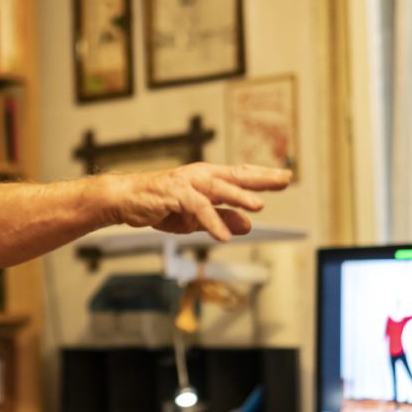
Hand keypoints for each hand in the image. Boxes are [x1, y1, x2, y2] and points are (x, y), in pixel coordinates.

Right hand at [112, 163, 291, 240]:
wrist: (126, 200)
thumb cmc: (161, 206)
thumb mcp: (196, 218)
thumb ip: (222, 219)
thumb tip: (248, 225)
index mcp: (207, 178)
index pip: (240, 175)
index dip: (263, 176)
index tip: (285, 176)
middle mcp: (200, 176)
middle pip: (236, 175)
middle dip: (261, 178)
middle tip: (284, 179)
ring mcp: (187, 183)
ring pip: (218, 188)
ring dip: (238, 197)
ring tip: (258, 206)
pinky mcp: (174, 194)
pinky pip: (197, 208)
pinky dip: (211, 221)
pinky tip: (223, 236)